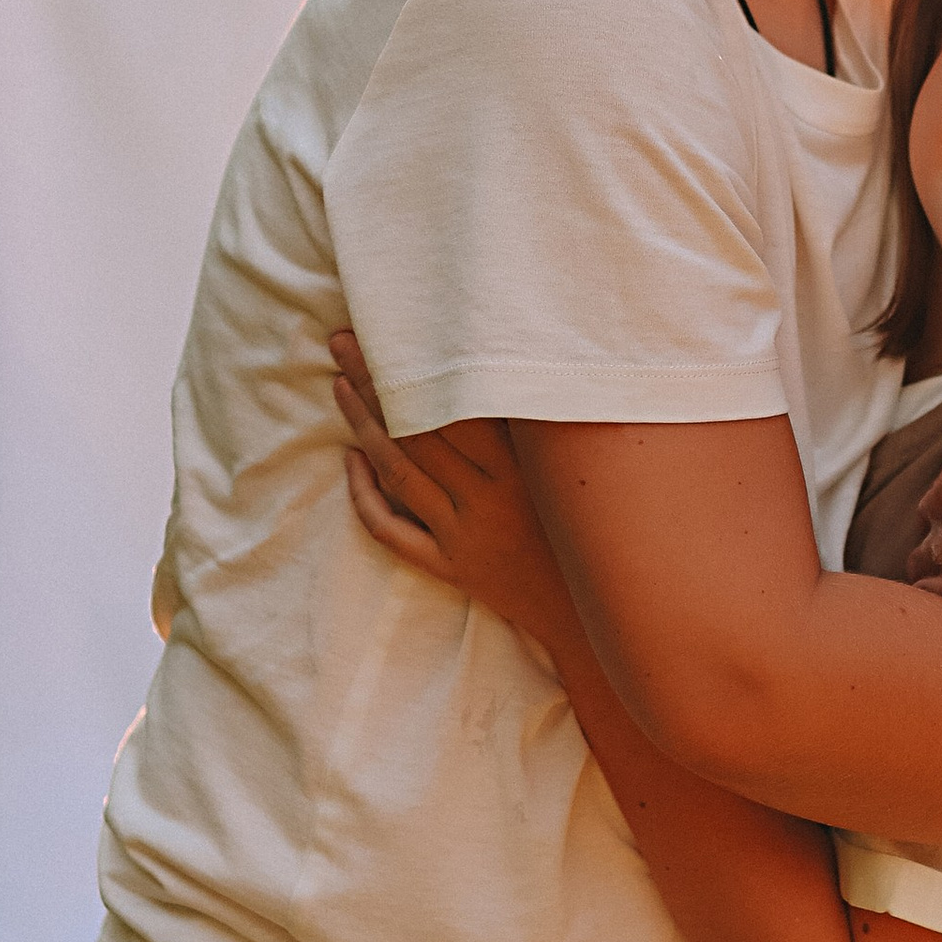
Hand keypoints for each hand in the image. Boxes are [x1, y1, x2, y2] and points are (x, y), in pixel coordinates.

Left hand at [329, 330, 574, 645]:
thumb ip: (550, 422)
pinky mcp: (453, 569)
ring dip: (364, 426)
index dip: (413, 368)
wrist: (600, 611)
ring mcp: (466, 536)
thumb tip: (517, 363)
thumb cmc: (602, 526)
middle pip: (417, 431)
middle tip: (343, 340)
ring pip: (399, 473)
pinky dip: (367, 495)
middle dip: (375, 381)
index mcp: (524, 468)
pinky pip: (394, 532)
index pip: (453, 405)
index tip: (387, 330)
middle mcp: (490, 499)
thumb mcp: (581, 470)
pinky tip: (351, 459)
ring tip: (339, 383)